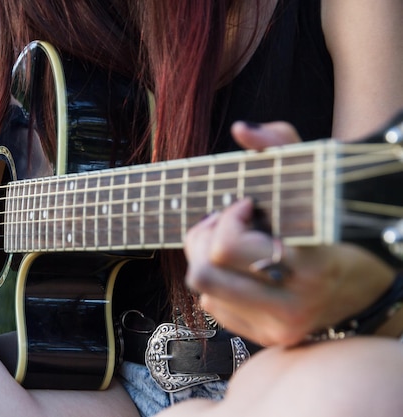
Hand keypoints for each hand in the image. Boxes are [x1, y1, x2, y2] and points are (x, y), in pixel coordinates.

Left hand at [183, 121, 394, 345]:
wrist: (369, 285)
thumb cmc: (337, 226)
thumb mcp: (317, 179)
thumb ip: (281, 145)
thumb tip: (242, 129)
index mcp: (307, 266)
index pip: (226, 248)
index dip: (226, 218)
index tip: (246, 205)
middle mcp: (290, 305)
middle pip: (203, 273)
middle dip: (204, 240)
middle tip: (227, 223)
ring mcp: (278, 327)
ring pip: (204, 292)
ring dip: (208, 261)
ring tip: (232, 243)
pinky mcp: (268, 339)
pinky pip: (214, 309)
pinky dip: (219, 283)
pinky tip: (240, 267)